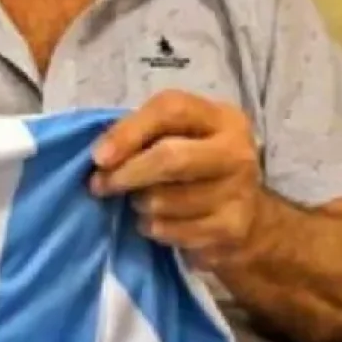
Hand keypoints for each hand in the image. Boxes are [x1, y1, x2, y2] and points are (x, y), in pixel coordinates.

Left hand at [90, 90, 262, 268]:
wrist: (243, 217)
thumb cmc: (196, 167)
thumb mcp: (177, 138)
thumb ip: (143, 135)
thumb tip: (101, 158)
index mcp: (222, 118)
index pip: (171, 110)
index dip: (129, 131)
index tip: (98, 157)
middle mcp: (236, 152)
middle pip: (171, 158)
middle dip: (126, 174)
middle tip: (100, 185)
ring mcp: (238, 192)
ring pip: (165, 201)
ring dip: (139, 204)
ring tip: (139, 202)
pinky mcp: (231, 229)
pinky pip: (172, 231)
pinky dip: (153, 228)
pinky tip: (156, 222)